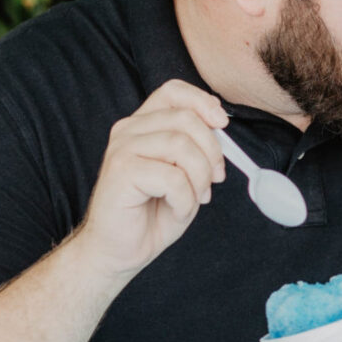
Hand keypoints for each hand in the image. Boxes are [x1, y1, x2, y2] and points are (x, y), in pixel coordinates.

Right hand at [76, 80, 227, 276]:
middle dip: (212, 152)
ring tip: (195, 198)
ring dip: (200, 178)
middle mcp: (128, 130)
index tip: (222, 123)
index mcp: (143, 124)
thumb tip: (221, 125)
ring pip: (182, 146)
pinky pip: (172, 177)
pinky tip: (176, 209)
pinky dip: (185, 198)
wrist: (119, 249)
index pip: (173, 91)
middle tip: (214, 180)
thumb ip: (198, 146)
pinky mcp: (121, 172)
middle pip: (186, 119)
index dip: (203, 102)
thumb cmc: (153, 211)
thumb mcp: (185, 173)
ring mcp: (121, 149)